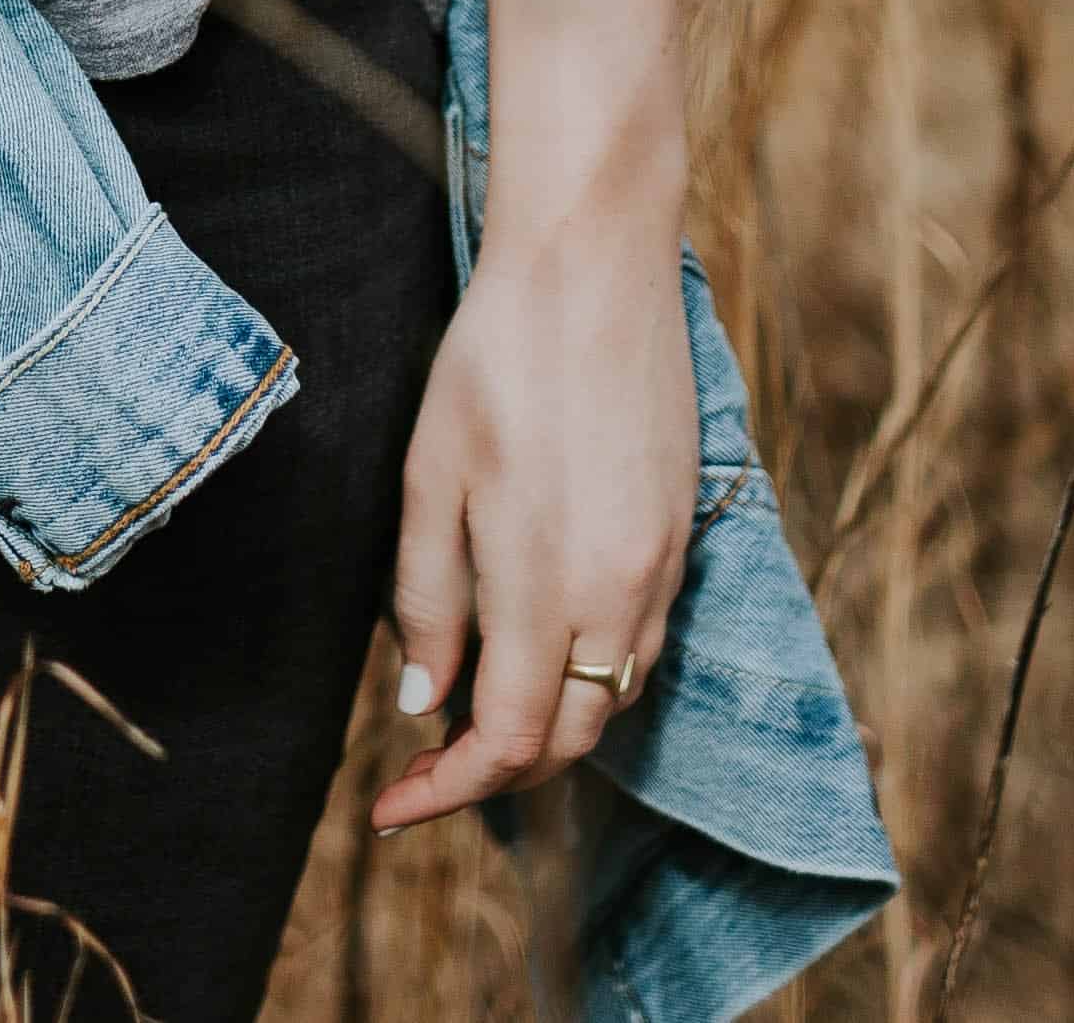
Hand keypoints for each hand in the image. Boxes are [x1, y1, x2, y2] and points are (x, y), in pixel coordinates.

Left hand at [369, 210, 697, 833]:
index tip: (390, 808)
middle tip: (421, 773)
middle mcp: (621, 594)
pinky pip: (640, 647)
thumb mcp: (432, 477)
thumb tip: (420, 702)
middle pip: (567, 741)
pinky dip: (588, 678)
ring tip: (470, 721)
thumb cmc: (494, 360)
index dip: (447, 790)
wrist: (594, 266)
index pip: (506, 741)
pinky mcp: (683, 535)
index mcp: (549, 584)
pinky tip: (538, 655)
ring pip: (609, 700)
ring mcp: (663, 567)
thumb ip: (427, 599)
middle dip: (494, 776)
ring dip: (545, 731)